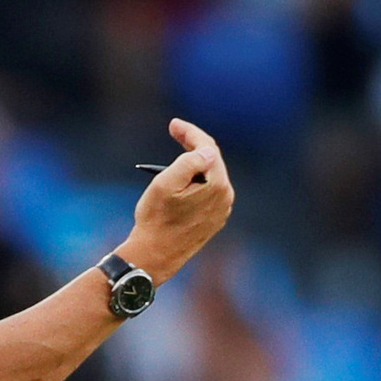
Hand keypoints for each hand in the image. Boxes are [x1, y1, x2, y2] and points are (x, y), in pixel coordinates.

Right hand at [119, 118, 233, 282]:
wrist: (155, 255)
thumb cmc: (156, 219)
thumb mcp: (165, 183)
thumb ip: (188, 162)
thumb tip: (207, 151)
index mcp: (216, 185)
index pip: (207, 148)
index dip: (190, 133)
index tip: (173, 125)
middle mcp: (225, 197)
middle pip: (211, 161)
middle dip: (193, 145)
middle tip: (175, 133)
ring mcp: (222, 210)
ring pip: (210, 176)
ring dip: (195, 164)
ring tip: (177, 154)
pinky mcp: (214, 220)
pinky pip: (209, 192)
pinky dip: (197, 181)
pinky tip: (184, 180)